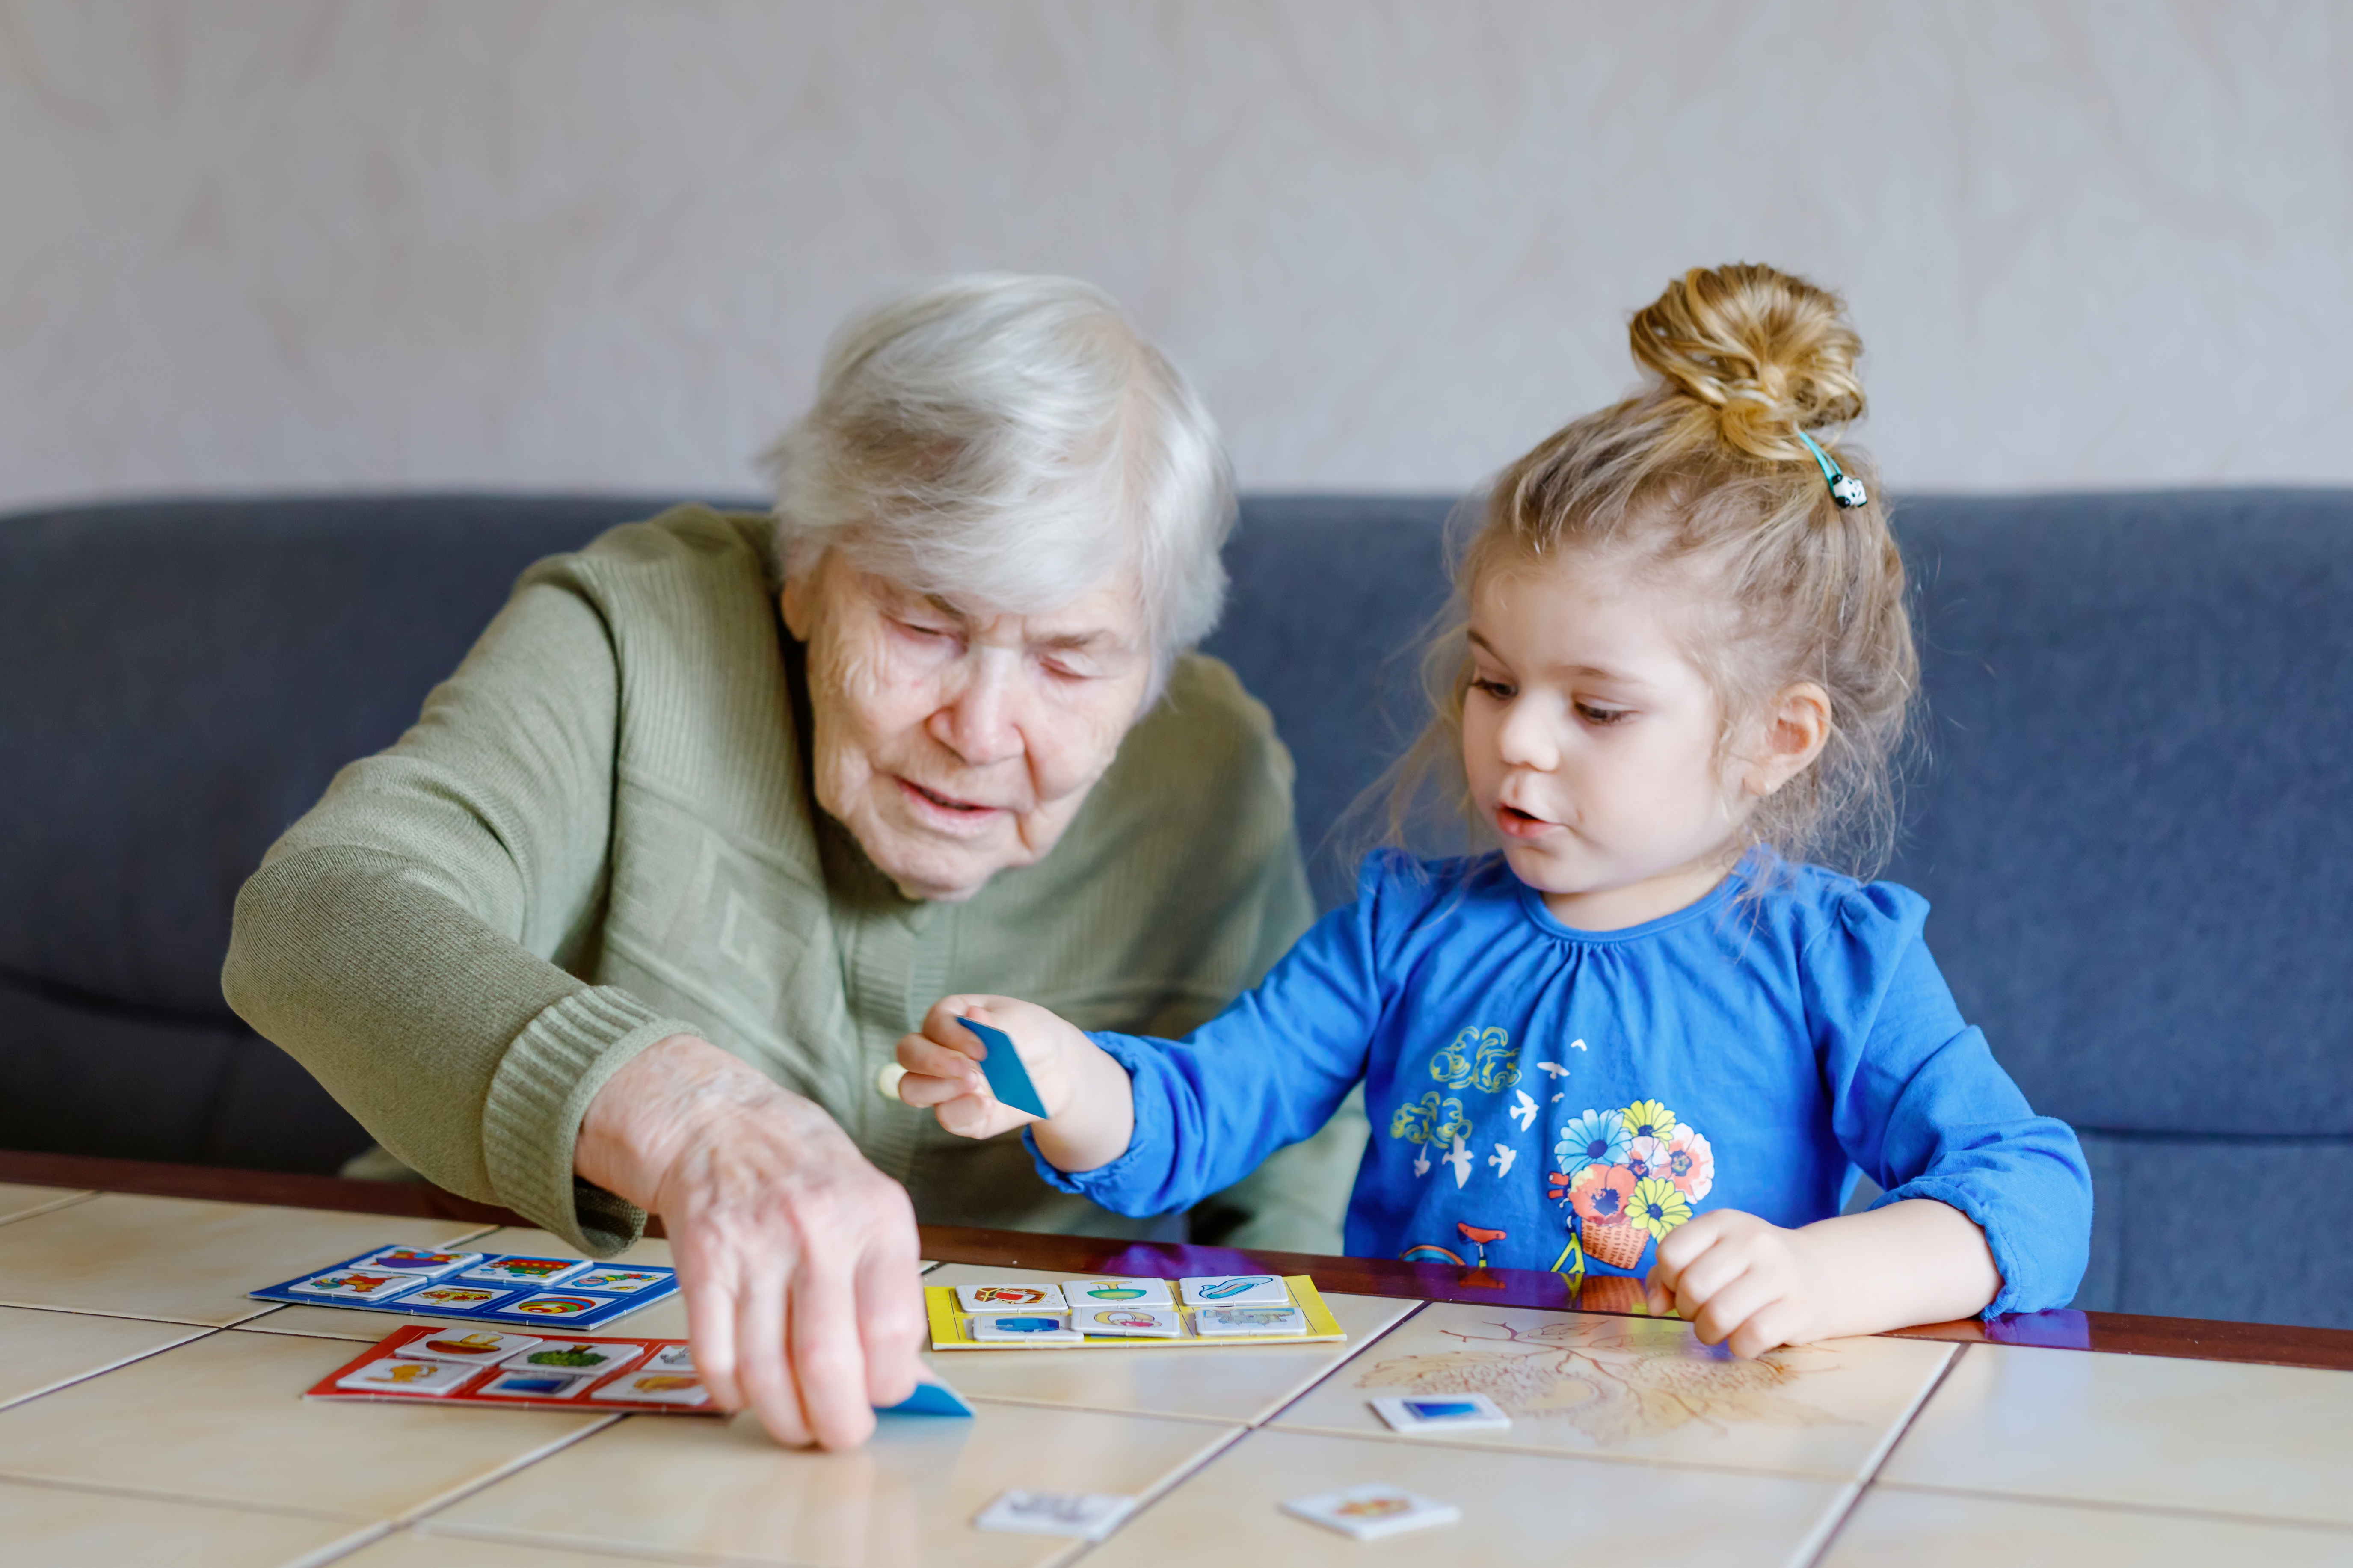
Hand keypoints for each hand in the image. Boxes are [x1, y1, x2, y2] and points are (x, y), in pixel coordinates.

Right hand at [575, 1035, 925, 1449]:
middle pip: (828, 1362)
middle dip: (837, 1422)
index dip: (890, 1383)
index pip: (893, 1329)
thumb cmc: (808, 1173)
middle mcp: (817, 1230)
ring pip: (767, 1371)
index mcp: (876, 1218)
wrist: (721, 1123)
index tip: (883, 1397)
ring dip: (783, 1419)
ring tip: (795, 1426)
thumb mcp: (874, 1209)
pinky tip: (745, 1395)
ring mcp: (754, 1245)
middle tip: (839, 1437)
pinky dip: (731, 1393)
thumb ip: (891, 1290)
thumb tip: (905, 1382)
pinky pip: (715, 1356)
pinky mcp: (701, 1262)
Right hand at [892, 995, 1088, 1135]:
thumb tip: (972, 1013)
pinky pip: (945, 1117)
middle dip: (932, 1061)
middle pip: (907, 1054)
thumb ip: (994, 1023)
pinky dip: (962, 1112)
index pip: (933, 1024)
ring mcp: (945, 1084)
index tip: (984, 1048)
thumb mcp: (1019, 1022)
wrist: (1058, 1069)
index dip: (952, 1036)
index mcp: (949, 1018)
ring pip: (912, 1089)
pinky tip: (988, 1105)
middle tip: (967, 1069)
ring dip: (939, 1088)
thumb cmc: (1031, 1035)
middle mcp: (939, 1050)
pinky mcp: (960, 1113)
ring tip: (976, 1084)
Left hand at [1643, 1210, 1830, 1357]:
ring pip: (1719, 1315)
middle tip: (1701, 1313)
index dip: (1668, 1280)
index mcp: (1722, 1222)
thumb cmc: (1747, 1268)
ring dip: (1709, 1333)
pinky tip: (1744, 1339)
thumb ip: (1668, 1276)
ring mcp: (1780, 1271)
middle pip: (1693, 1288)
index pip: (1670, 1254)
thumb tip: (1654, 1306)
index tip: (1684, 1287)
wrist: (1818, 1274)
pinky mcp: (1800, 1307)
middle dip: (1688, 1311)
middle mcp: (1753, 1240)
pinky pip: (1752, 1337)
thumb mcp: (1708, 1255)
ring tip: (1719, 1329)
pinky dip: (1739, 1347)